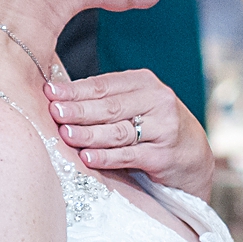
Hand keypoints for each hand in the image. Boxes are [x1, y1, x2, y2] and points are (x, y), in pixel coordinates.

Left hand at [49, 68, 213, 199]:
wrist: (192, 155)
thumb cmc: (154, 126)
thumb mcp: (137, 103)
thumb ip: (107, 99)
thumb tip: (57, 96)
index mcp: (145, 83)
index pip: (103, 85)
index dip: (75, 90)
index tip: (49, 94)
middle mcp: (158, 101)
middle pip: (110, 107)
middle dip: (79, 110)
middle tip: (54, 113)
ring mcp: (163, 128)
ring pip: (118, 131)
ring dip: (89, 134)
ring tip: (66, 134)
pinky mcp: (164, 155)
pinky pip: (130, 156)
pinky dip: (106, 157)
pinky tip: (87, 158)